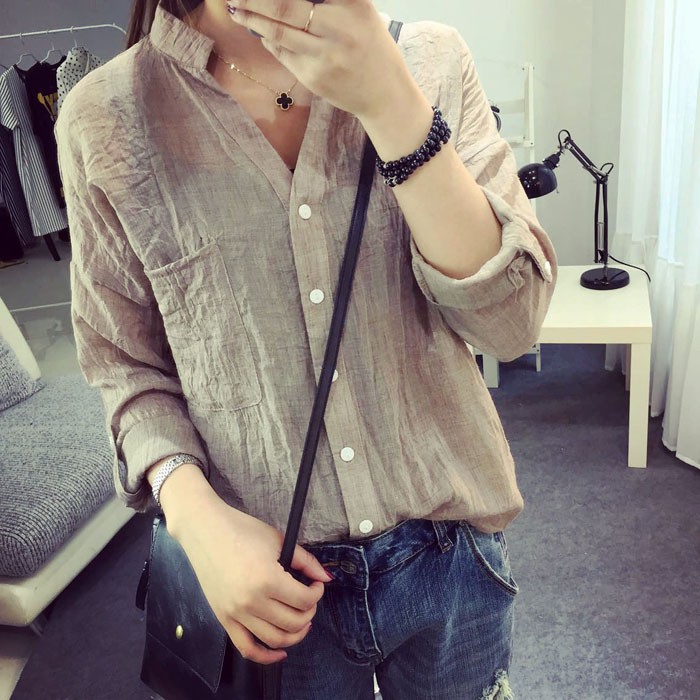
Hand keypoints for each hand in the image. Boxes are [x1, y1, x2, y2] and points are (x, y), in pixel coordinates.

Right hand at [169, 490, 331, 664]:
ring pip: (275, 639)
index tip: (316, 584)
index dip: (317, 593)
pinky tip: (280, 651)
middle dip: (309, 612)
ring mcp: (236, 613)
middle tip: (309, 599)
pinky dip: (266, 656)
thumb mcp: (278, 540)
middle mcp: (251, 601)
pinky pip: (247, 648)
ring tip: (301, 621)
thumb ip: (306, 561)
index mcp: (267, 579)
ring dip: (295, 634)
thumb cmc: (241, 530)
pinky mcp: (224, 619)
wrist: (205, 531)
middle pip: (294, 622)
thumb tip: (325, 577)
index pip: (305, 600)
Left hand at [226, 0, 418, 119]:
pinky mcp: (313, 77)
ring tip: (236, 8)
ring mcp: (324, 55)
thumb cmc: (370, 46)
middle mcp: (339, 27)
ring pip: (277, 31)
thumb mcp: (359, 11)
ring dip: (252, 18)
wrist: (384, 94)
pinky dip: (268, 40)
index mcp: (353, 3)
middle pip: (284, 5)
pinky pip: (282, 53)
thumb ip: (328, 0)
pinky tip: (260, 31)